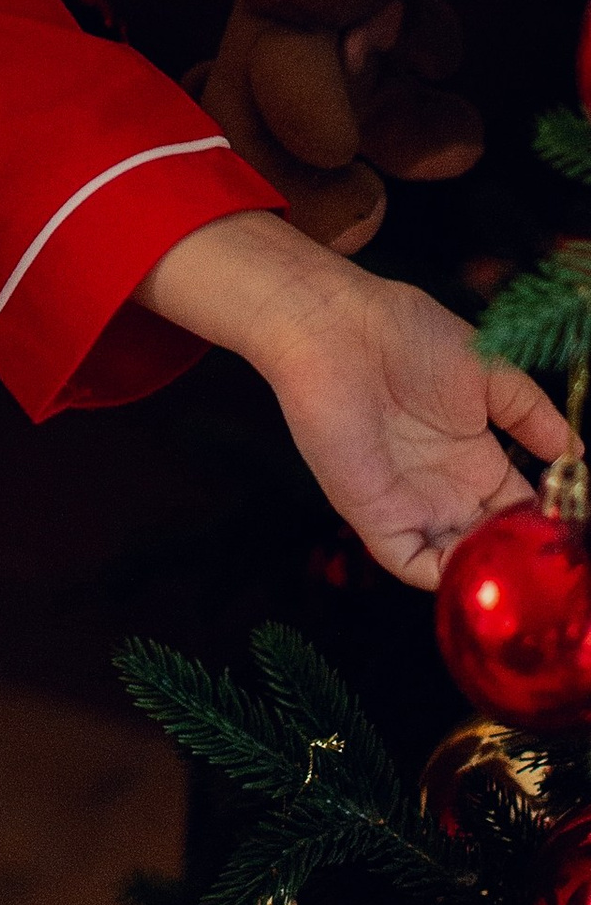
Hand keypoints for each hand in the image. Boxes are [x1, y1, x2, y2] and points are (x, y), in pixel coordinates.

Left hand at [137, 212, 571, 587]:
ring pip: (456, 564)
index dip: (546, 526)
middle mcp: (445, 489)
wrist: (338, 326)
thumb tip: (577, 455)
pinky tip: (477, 570)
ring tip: (522, 572)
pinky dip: (444, 578)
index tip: (572, 530)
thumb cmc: (408, 337)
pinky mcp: (373, 514)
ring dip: (488, 573)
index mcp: (474, 459)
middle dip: (521, 561)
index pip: (519, 511)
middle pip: (492, 545)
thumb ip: (534, 416)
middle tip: (551, 566)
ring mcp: (410, 505)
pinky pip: (410, 564)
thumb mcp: (491, 374)